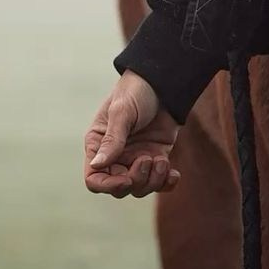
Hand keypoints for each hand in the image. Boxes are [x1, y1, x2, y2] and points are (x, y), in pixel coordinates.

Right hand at [83, 70, 181, 198]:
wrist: (163, 80)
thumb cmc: (136, 90)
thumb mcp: (122, 112)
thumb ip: (112, 139)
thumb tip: (96, 165)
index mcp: (98, 144)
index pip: (94, 178)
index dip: (108, 185)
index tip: (126, 178)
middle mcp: (115, 155)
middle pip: (119, 188)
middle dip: (136, 180)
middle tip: (147, 159)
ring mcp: (136, 158)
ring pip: (139, 188)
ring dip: (153, 180)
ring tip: (161, 160)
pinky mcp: (156, 157)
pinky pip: (159, 181)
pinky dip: (166, 183)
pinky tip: (174, 174)